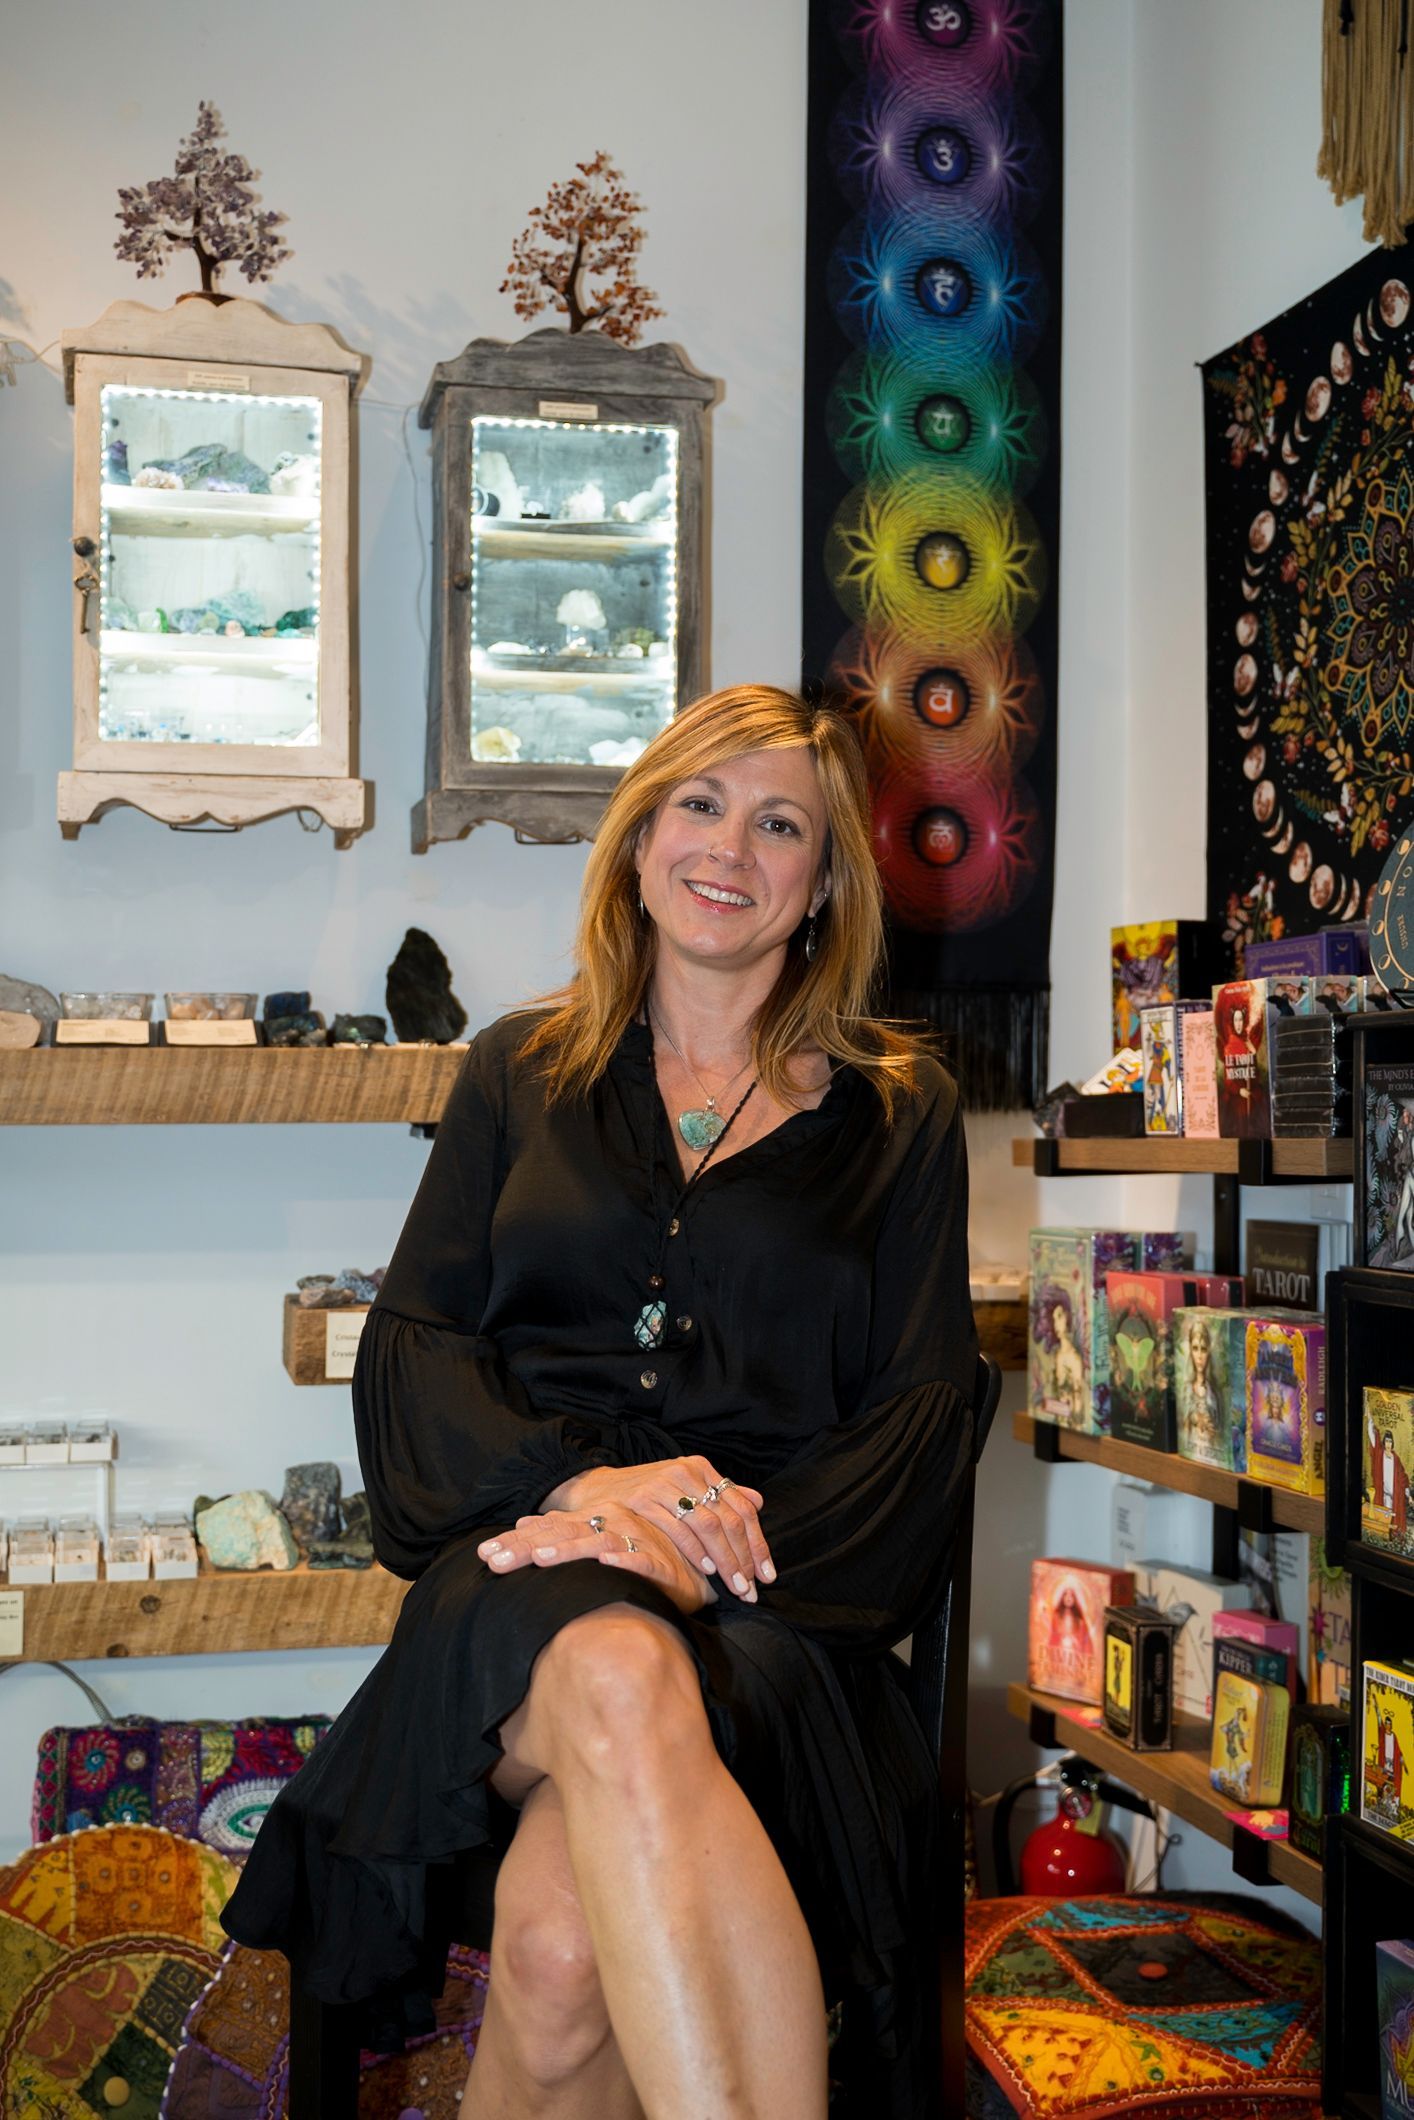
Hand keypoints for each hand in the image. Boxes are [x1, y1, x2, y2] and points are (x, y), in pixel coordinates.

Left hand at [477, 1505, 714, 1616]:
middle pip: (559, 1536)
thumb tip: (523, 1523)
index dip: (513, 1542)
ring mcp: (631, 1541)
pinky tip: (607, 1562)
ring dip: (569, 1551)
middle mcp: (606, 1527)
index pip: (544, 1532)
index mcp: (588, 1524)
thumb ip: (561, 1532)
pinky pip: (639, 1559)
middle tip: (495, 1561)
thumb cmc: (637, 1553)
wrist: (691, 1564)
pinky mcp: (657, 1562)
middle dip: (525, 1549)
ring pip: (595, 1544)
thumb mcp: (595, 1542)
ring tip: (542, 1560)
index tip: (483, 1555)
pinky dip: (623, 1560)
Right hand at [541, 1457, 773, 1599]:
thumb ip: (720, 1495)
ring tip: (734, 1585)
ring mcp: (666, 1484)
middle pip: (730, 1518)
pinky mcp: (645, 1499)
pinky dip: (695, 1550)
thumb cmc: (645, 1495)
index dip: (758, 1544)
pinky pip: (679, 1528)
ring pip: (709, 1524)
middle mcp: (688, 1473)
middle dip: (745, 1558)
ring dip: (725, 1559)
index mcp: (702, 1470)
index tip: (767, 1575)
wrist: (595, 1489)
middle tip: (751, 1588)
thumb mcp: (684, 1489)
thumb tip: (758, 1502)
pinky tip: (706, 1568)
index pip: (743, 1508)